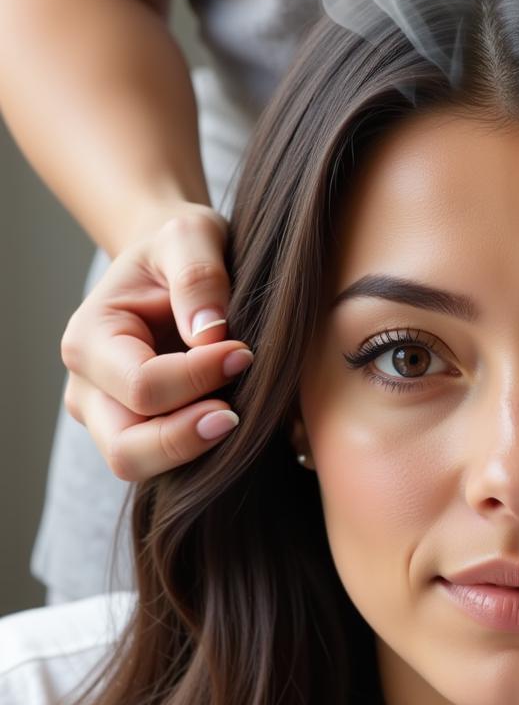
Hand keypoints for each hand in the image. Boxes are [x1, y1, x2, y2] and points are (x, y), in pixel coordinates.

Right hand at [60, 204, 250, 480]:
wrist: (171, 266)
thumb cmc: (178, 248)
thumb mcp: (190, 237)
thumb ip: (199, 275)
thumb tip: (210, 333)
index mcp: (90, 340)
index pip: (142, 385)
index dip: (198, 378)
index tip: (243, 354)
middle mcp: (89, 388)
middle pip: (127, 449)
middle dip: (188, 437)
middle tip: (239, 413)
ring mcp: (109, 417)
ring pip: (141, 467)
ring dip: (194, 449)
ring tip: (238, 415)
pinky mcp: (139, 432)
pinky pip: (164, 465)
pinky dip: (199, 452)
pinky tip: (233, 421)